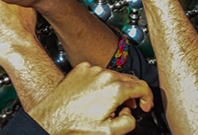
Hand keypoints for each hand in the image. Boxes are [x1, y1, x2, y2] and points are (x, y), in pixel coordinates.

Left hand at [30, 62, 153, 134]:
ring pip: (113, 75)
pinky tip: (94, 97)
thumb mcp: (109, 132)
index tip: (144, 106)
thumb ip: (129, 122)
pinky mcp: (81, 69)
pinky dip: (101, 83)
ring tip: (108, 105)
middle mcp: (104, 74)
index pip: (142, 86)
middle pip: (129, 79)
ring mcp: (91, 69)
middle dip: (133, 94)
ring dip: (116, 87)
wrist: (50, 119)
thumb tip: (130, 114)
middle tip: (128, 108)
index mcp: (114, 88)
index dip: (148, 98)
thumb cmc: (74, 126)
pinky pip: (97, 73)